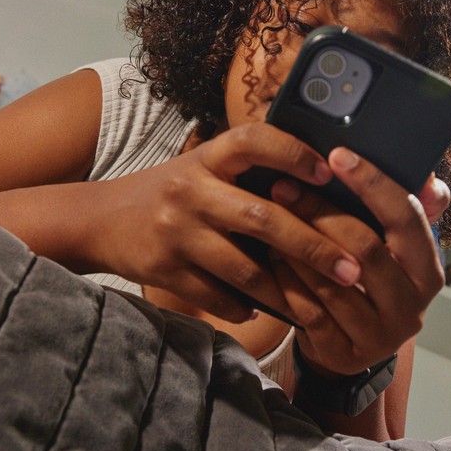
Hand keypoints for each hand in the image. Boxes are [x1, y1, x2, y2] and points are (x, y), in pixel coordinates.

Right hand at [84, 123, 363, 322]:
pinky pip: (217, 296)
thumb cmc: (167, 193)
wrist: (98, 220)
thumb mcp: (200, 169)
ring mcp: (176, 231)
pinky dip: (244, 307)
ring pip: (244, 268)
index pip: (253, 141)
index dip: (293, 152)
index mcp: (206, 158)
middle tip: (352, 268)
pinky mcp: (163, 269)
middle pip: (263, 217)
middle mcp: (190, 190)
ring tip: (317, 303)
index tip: (330, 171)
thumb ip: (246, 174)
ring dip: (286, 290)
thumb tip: (318, 187)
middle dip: (314, 247)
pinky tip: (261, 309)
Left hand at [269, 147, 449, 374]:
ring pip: (332, 281)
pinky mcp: (346, 355)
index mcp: (428, 270)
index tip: (337, 156)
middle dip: (319, 212)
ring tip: (269, 217)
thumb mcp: (391, 248)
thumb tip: (428, 177)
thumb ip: (403, 210)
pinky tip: (269, 257)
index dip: (373, 184)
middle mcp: (412, 306)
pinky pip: (309, 311)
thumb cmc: (367, 281)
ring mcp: (380, 336)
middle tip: (283, 186)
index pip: (406, 217)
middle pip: (364, 248)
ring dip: (296, 246)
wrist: (350, 347)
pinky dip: (286, 280)